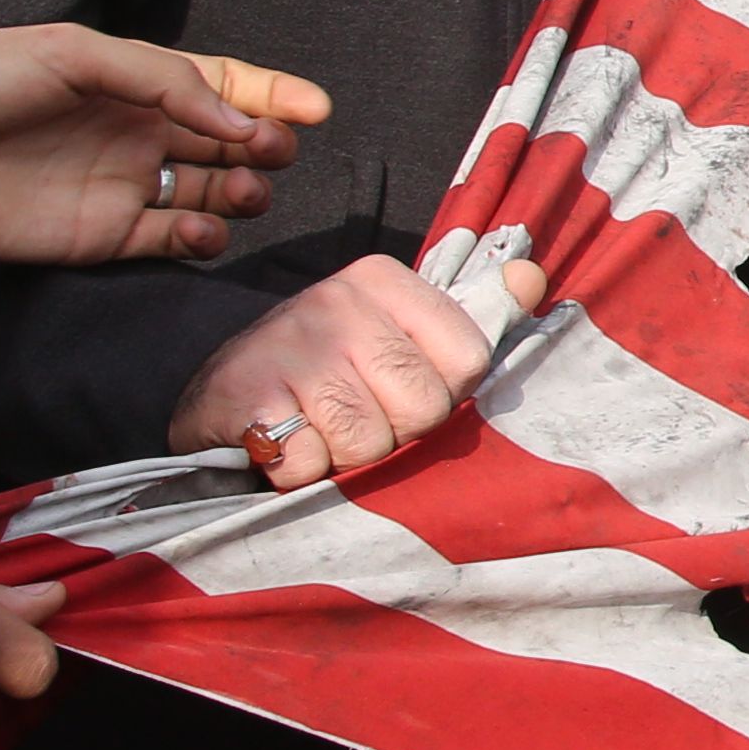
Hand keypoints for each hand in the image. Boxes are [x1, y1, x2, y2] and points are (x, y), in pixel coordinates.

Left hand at [0, 27, 320, 264]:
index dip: (273, 95)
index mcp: (130, 78)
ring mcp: (120, 185)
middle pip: (228, 142)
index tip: (317, 108)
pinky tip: (198, 230)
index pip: (222, 84)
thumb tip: (238, 119)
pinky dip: (198, 238)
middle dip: (263, 146)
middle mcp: (134, 130)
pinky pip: (170, 240)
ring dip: (239, 192)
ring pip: (209, 193)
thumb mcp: (72, 54)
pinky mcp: (100, 237)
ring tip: (242, 190)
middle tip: (267, 152)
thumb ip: (162, 80)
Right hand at [167, 254, 546, 493]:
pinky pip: (310, 464)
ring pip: (367, 443)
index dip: (443, 396)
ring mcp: (289, 346)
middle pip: (422, 407)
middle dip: (394, 433)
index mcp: (384, 280)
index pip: (468, 360)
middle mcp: (337, 301)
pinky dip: (299, 472)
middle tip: (355, 417)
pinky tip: (284, 444)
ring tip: (318, 430)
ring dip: (344, 457)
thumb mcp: (396, 331)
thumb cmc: (325, 371)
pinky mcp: (245, 395)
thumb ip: (471, 313)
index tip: (401, 390)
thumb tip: (531, 276)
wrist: (218, 396)